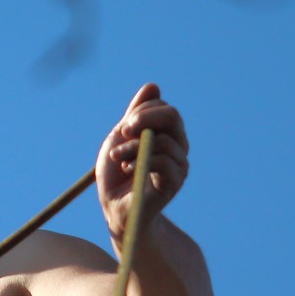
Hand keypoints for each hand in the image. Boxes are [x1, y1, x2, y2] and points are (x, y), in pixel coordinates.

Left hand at [95, 83, 189, 240]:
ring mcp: (179, 164)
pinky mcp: (175, 182)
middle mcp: (178, 146)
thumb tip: (153, 86)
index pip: (163, 108)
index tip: (123, 128)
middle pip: (172, 116)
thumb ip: (136, 114)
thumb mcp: (120, 138)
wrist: (115, 209)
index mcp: (166, 134)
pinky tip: (128, 169)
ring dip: (133, 147)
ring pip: (164, 140)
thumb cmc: (116, 175)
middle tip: (123, 131)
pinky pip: (165, 161)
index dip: (142, 112)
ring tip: (118, 158)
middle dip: (144, 119)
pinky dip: (141, 161)